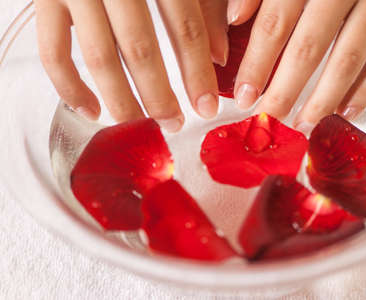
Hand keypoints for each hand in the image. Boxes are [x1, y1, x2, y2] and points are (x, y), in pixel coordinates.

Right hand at [35, 0, 227, 131]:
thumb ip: (204, 6)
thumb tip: (219, 57)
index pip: (185, 28)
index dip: (198, 73)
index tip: (206, 108)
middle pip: (140, 49)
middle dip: (159, 96)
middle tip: (173, 124)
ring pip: (100, 57)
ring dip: (122, 100)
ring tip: (140, 125)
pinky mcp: (45, 0)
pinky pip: (53, 52)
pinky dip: (71, 88)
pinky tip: (92, 111)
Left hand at [228, 0, 365, 131]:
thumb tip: (235, 16)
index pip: (276, 22)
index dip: (257, 63)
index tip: (245, 94)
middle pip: (310, 47)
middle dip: (285, 90)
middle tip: (270, 118)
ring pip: (350, 58)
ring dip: (324, 99)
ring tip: (303, 123)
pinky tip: (347, 109)